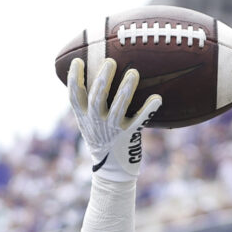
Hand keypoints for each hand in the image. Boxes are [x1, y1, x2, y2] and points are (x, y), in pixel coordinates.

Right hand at [65, 57, 157, 177]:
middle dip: (103, 79)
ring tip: (133, 73)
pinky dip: (148, 110)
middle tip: (110, 62)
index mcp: (84, 117)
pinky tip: (157, 98)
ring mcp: (112, 130)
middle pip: (96, 98)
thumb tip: (94, 72)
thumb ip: (88, 103)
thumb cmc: (102, 139)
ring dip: (125, 90)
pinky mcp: (129, 136)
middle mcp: (96, 122)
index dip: (74, 79)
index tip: (78, 60)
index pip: (74, 96)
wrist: (111, 170)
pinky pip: (139, 121)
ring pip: (118, 108)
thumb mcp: (89, 123)